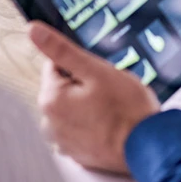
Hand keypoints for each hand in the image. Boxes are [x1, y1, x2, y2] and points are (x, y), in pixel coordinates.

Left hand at [30, 22, 158, 173]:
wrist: (146, 145)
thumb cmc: (126, 110)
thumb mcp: (97, 70)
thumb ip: (63, 50)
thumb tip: (34, 30)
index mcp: (51, 99)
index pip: (56, 64)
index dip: (81, 63)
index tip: (98, 71)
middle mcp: (50, 123)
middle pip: (64, 86)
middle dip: (86, 82)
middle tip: (109, 88)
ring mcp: (62, 140)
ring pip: (73, 106)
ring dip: (89, 102)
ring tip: (112, 105)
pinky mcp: (76, 150)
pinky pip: (80, 125)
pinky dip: (92, 121)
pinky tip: (111, 120)